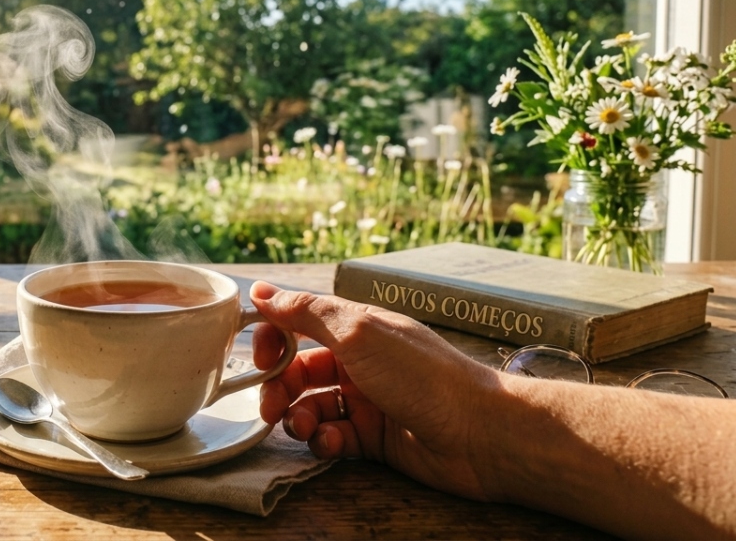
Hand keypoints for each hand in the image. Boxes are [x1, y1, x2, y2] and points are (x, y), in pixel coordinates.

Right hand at [250, 280, 503, 499]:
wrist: (478, 433)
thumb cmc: (422, 375)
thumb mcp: (357, 332)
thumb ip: (305, 312)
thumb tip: (261, 291)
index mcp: (355, 328)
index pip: (298, 324)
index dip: (273, 338)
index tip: (257, 357)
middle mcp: (359, 361)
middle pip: (299, 370)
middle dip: (279, 388)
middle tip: (270, 406)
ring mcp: (366, 400)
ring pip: (311, 407)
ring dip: (298, 418)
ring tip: (303, 428)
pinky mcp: (374, 438)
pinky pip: (332, 437)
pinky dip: (325, 442)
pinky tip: (332, 443)